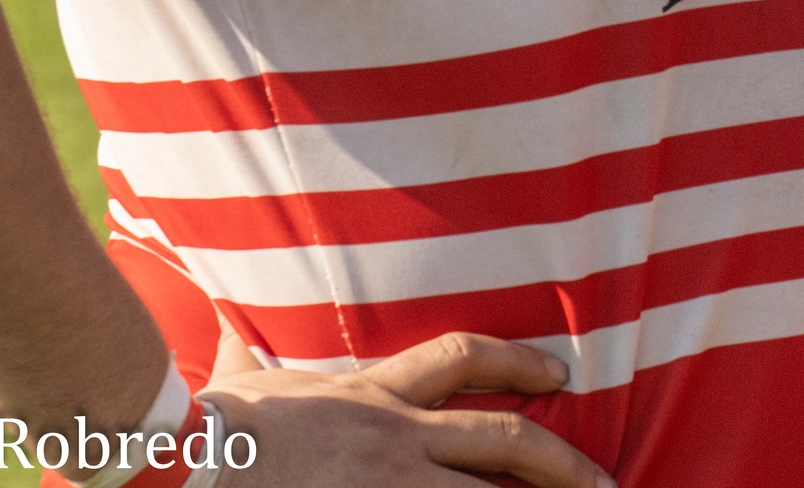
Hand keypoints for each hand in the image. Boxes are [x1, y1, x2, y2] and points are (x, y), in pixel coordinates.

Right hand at [205, 331, 614, 486]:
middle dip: (562, 463)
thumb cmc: (219, 422)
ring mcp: (392, 486)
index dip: (516, 361)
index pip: (461, 359)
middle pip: (503, 441)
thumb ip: (247, 355)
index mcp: (374, 393)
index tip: (558, 372)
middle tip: (606, 483)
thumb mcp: (246, 377)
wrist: (198, 458)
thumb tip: (226, 331)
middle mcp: (397, 437)